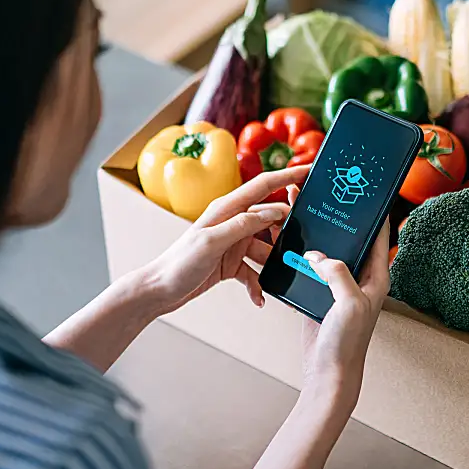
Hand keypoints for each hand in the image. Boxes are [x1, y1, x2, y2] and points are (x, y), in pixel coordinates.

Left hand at [144, 165, 309, 314]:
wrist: (159, 291)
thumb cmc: (178, 263)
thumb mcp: (212, 241)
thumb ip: (244, 224)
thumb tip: (275, 211)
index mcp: (226, 209)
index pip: (263, 186)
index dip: (287, 176)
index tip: (309, 171)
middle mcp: (232, 222)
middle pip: (269, 218)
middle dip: (287, 230)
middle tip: (305, 240)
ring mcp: (233, 243)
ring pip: (266, 248)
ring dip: (274, 263)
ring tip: (282, 275)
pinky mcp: (231, 263)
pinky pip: (254, 272)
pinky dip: (258, 284)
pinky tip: (259, 298)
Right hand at [287, 185, 390, 411]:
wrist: (329, 373)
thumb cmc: (348, 343)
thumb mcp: (349, 304)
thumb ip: (337, 274)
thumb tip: (318, 256)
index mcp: (376, 275)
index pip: (379, 234)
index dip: (373, 210)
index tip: (364, 187)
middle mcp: (360, 277)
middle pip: (348, 237)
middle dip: (335, 215)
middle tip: (321, 191)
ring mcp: (340, 285)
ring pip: (327, 251)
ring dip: (313, 234)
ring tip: (297, 209)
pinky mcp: (321, 294)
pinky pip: (311, 268)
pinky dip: (299, 255)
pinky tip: (285, 242)